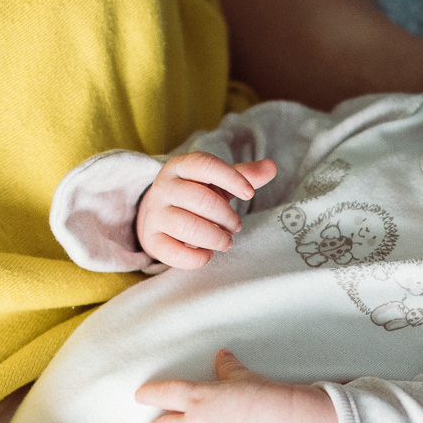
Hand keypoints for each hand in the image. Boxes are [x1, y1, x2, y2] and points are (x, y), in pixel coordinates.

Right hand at [136, 152, 277, 268]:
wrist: (160, 216)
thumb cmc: (196, 196)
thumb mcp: (218, 182)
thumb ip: (244, 175)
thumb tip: (271, 167)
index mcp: (180, 167)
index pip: (205, 165)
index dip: (231, 178)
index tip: (250, 194)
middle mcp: (163, 188)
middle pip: (199, 199)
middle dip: (226, 217)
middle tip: (236, 226)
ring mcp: (154, 214)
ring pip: (186, 226)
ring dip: (215, 238)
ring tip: (226, 242)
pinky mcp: (151, 240)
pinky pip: (173, 252)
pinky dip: (197, 258)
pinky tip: (208, 255)